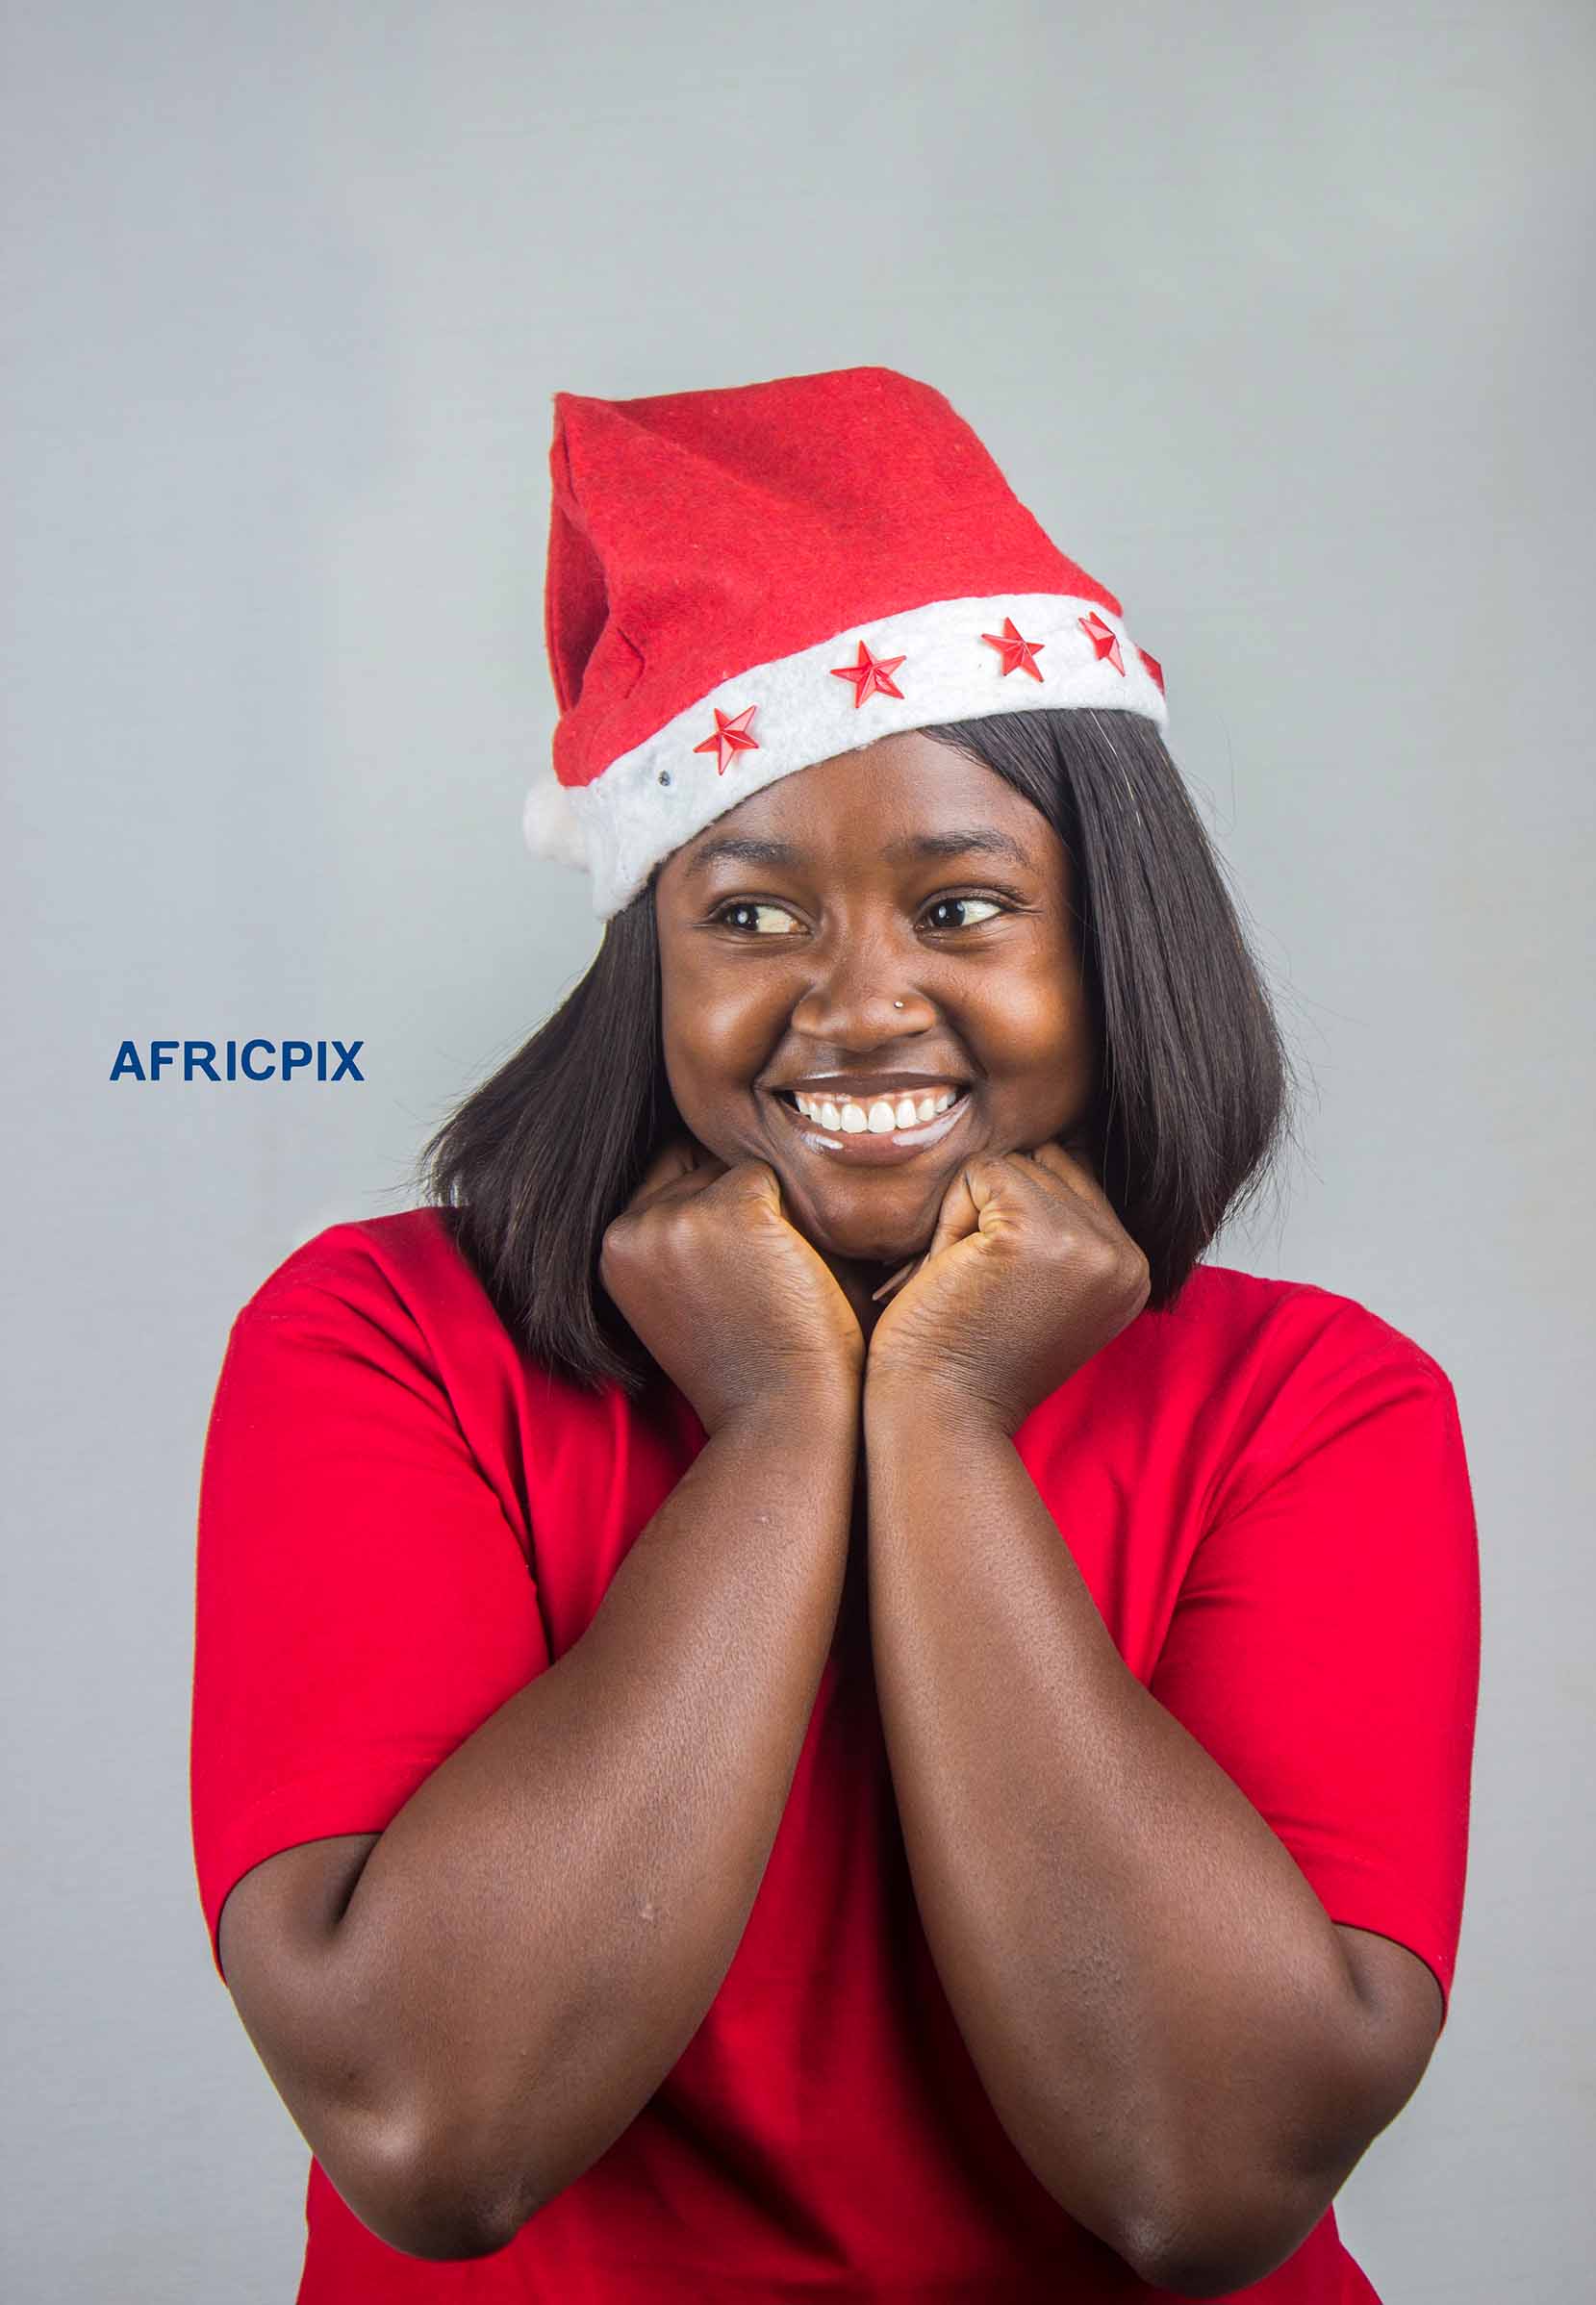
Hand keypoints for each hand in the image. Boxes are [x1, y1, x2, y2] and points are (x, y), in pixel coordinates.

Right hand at [600, 1134, 864, 1435]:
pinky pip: (780, 1176)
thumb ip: (691, 1229)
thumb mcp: (693, 1290)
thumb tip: (730, 1148)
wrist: (781, 1421)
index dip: (715, 1207)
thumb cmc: (755, 1365)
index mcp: (614, 1248)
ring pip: (742, 1166)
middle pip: (704, 1163)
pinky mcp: (735, 1207)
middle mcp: (634, 1225)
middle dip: (744, 1200)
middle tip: (770, 1271)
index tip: (743, 1262)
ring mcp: (679, 1213)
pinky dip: (802, 1217)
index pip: (668, 1176)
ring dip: (775, 1206)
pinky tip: (802, 1272)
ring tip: (787, 1276)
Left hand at [863, 1139, 1149, 1436]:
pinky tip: (957, 1273)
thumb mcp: (1048, 1290)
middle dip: (997, 1213)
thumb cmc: (973, 1354)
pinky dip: (950, 1219)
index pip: (1075, 1181)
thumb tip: (1056, 1144)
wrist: (944, 1413)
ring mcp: (1085, 1242)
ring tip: (973, 1282)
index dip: (1018, 1222)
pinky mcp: (1032, 1232)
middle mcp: (1124, 1255)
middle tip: (985, 1287)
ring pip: (1013, 1166)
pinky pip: (979, 1173)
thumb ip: (1069, 1227)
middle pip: (1046, 1166)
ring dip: (971, 1217)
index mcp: (1134, 1269)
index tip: (1007, 1292)